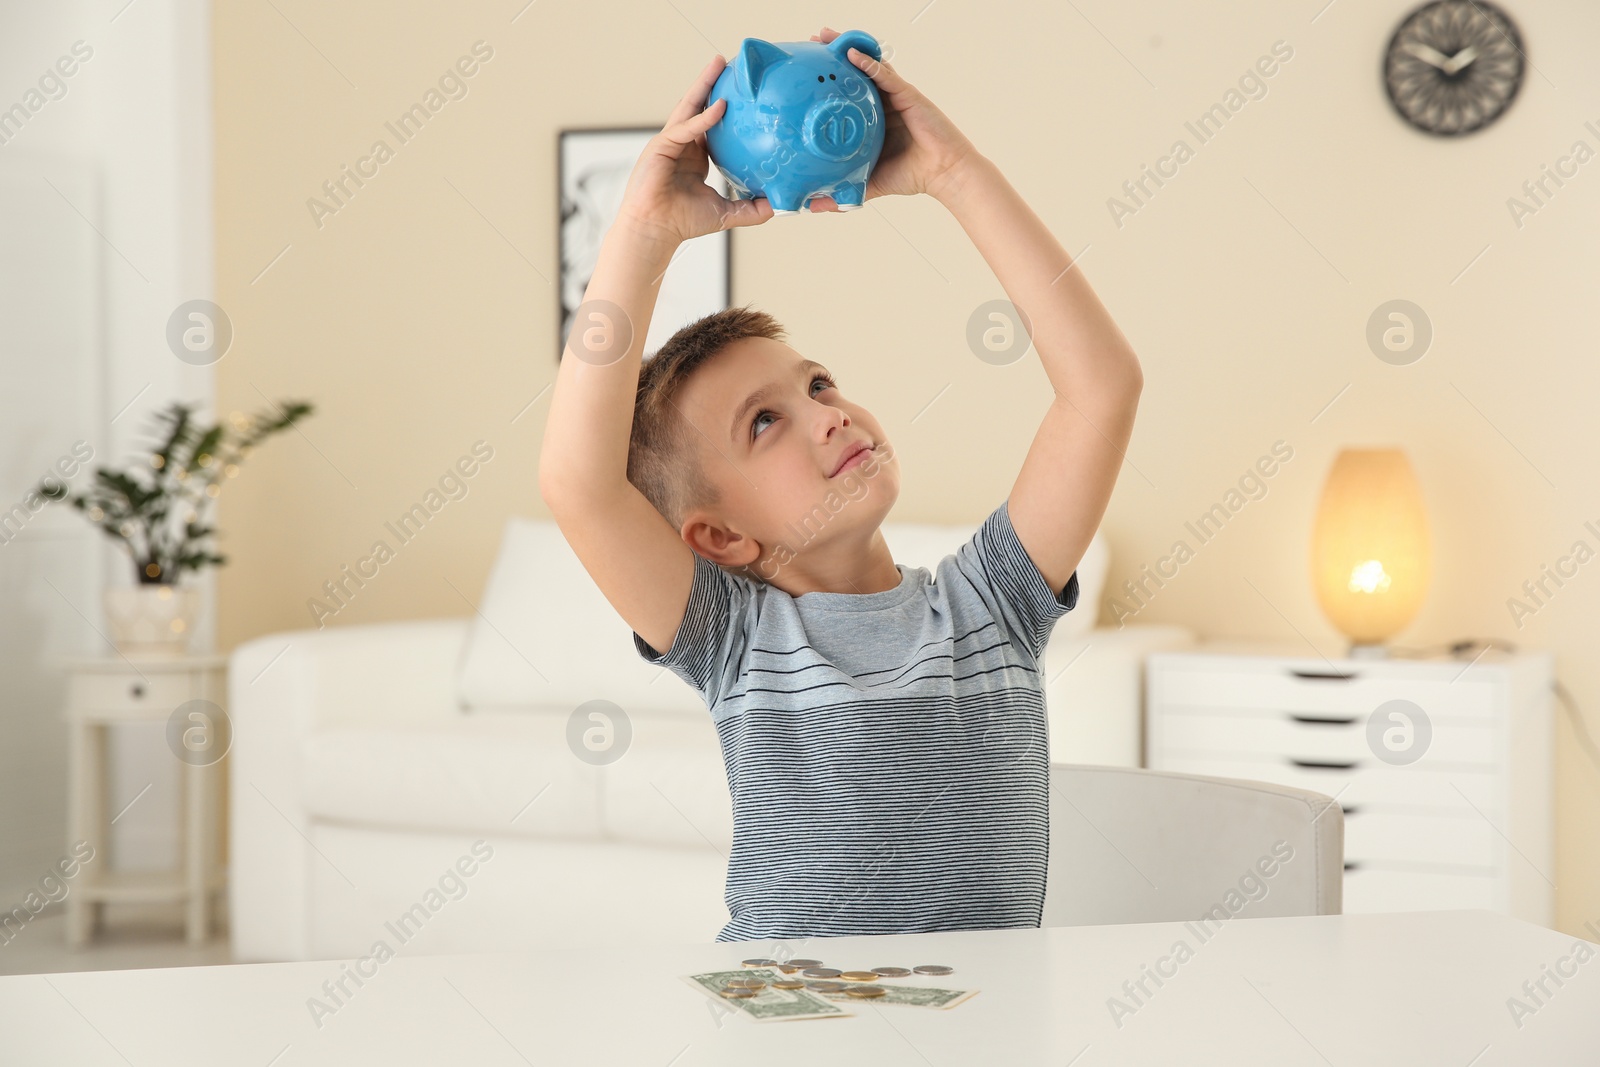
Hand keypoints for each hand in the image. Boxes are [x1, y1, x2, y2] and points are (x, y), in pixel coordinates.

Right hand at [615, 54, 839, 245]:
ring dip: (704, 85)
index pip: (712, 124)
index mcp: (695, 156)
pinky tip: (720, 106)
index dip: (725, 108)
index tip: (743, 94)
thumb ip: (753, 208)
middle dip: (712, 84)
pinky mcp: (662, 145)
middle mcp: (683, 144)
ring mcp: (671, 142)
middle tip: (730, 65)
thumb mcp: (726, 213)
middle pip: (699, 107)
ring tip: (718, 64)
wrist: (656, 229)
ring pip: (690, 107)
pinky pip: (686, 127)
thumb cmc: (683, 221)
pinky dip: (704, 118)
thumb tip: (781, 206)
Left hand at [807, 27, 979, 204]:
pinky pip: (887, 76)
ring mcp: (896, 97)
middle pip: (856, 74)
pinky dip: (870, 64)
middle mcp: (884, 104)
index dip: (830, 82)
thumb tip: (812, 205)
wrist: (944, 175)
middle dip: (834, 57)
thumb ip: (842, 190)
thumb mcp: (869, 183)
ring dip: (848, 50)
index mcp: (875, 120)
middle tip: (812, 43)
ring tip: (825, 38)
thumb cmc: (913, 175)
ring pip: (870, 67)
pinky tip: (853, 56)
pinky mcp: (909, 95)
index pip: (849, 95)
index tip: (808, 73)